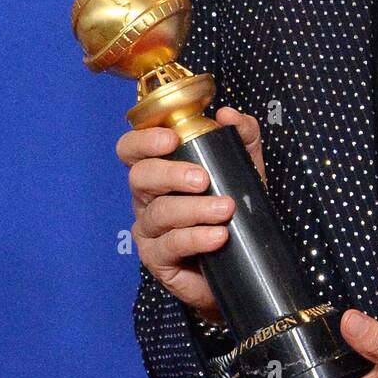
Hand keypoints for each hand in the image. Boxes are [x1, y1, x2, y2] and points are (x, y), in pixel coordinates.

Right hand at [116, 106, 265, 323]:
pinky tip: (218, 237)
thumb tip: (228, 115)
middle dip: (171, 174)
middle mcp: (147, 199)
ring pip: (159, 213)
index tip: (172, 139)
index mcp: (159, 172)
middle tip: (203, 179)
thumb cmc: (235, 211)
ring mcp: (149, 230)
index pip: (133, 149)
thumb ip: (242, 137)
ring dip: (194, 210)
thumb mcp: (245, 169)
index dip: (144, 140)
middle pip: (139, 177)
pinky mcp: (157, 260)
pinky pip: (170, 245)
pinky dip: (195, 238)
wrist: (243, 263)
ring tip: (225, 210)